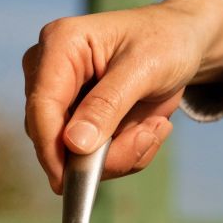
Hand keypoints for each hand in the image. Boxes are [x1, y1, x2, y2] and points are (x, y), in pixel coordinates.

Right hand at [22, 0, 222, 191]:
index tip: (71, 182)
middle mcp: (48, 69)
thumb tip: (74, 144)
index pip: (41, 105)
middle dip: (101, 151)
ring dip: (117, 152)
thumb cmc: (165, 42)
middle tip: (148, 137)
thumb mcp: (145, 69)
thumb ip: (107, 106)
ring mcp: (58, 95)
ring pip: (69, 151)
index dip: (52, 147)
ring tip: (154, 126)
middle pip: (52, 134)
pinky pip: (86, 154)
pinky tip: (146, 127)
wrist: (181, 41)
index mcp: (60, 44)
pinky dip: (121, 153)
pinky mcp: (71, 117)